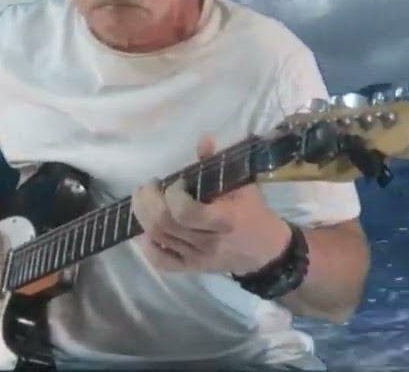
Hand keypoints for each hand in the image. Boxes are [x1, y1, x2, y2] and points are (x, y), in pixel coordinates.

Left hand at [131, 135, 291, 274]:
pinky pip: (161, 262)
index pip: (186, 212)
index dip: (173, 194)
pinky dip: (147, 247)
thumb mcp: (243, 185)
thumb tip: (204, 138)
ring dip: (142, 217)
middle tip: (147, 187)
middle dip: (148, 202)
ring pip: (159, 239)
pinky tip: (145, 231)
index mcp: (224, 220)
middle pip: (165, 224)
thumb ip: (219, 164)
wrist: (266, 250)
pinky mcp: (191, 268)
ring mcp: (197, 258)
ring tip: (142, 200)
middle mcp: (208, 242)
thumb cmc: (254, 212)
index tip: (177, 181)